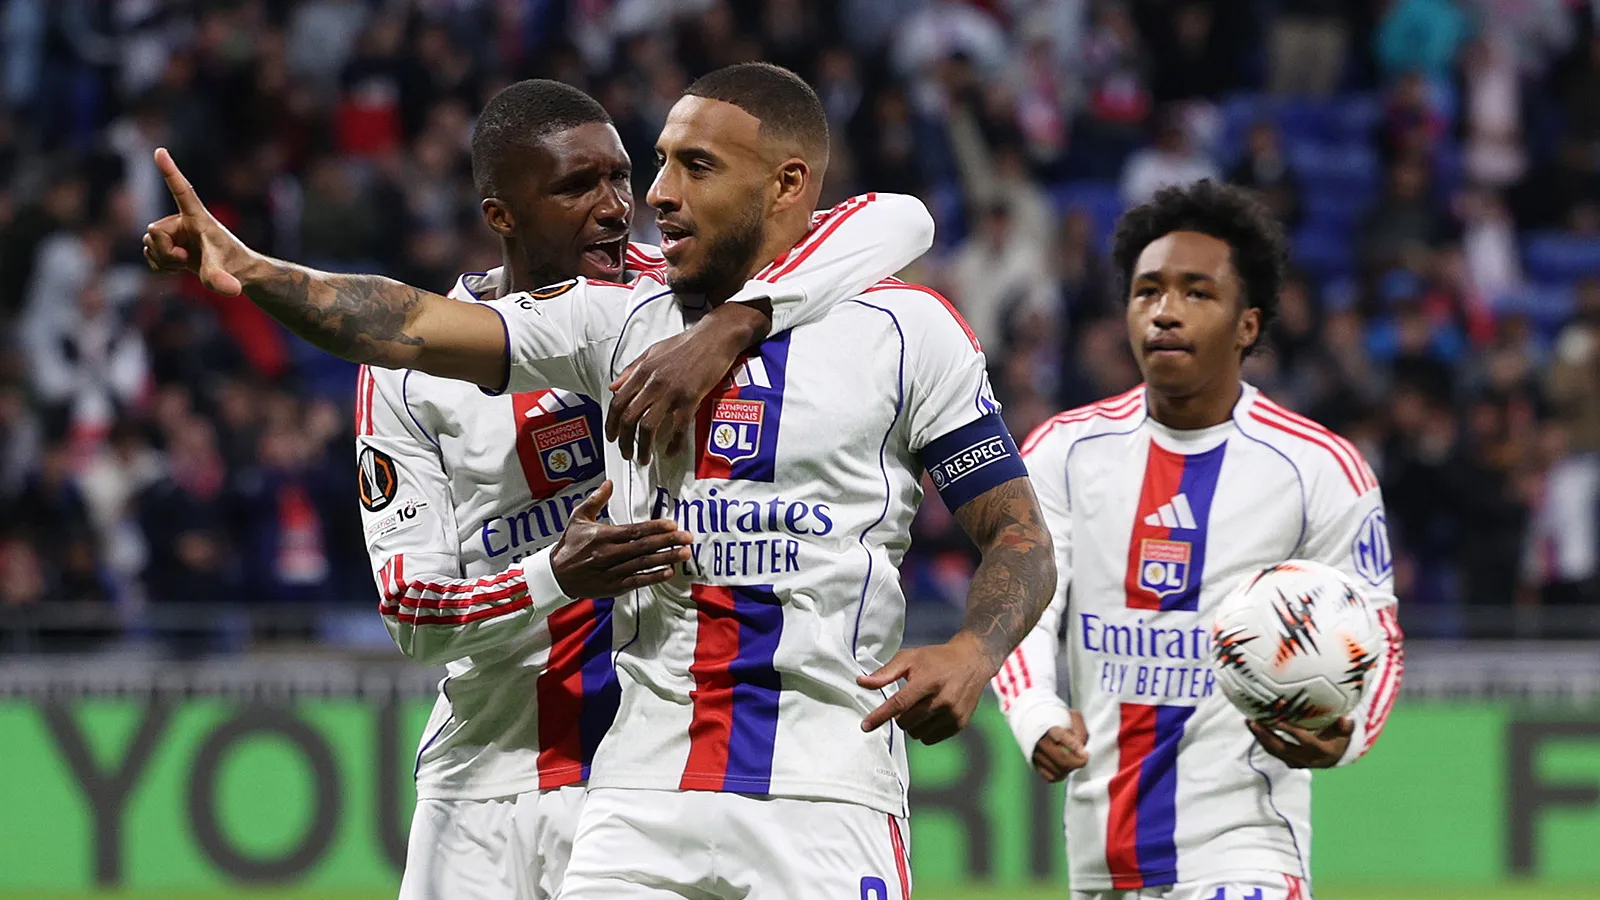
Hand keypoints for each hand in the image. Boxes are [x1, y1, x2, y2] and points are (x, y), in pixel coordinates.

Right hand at [143, 147, 250, 294]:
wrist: (235, 273)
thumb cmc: (234, 267)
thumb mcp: (225, 275)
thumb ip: (222, 281)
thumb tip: (232, 290)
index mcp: (197, 217)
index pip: (181, 190)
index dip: (170, 171)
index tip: (160, 151)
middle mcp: (182, 220)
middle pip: (152, 231)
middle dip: (164, 251)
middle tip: (184, 258)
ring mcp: (174, 231)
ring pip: (148, 243)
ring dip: (162, 259)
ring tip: (184, 261)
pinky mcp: (169, 244)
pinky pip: (149, 254)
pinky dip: (160, 266)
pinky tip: (177, 265)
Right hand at [549, 482, 692, 596]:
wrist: (556, 576)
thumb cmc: (570, 545)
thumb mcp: (578, 518)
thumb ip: (596, 500)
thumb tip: (609, 482)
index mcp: (602, 536)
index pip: (634, 531)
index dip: (655, 528)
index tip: (672, 524)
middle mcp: (608, 554)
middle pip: (643, 547)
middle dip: (668, 542)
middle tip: (687, 537)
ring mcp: (612, 572)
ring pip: (643, 564)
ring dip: (666, 559)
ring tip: (684, 553)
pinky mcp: (613, 587)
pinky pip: (637, 582)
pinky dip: (653, 578)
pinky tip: (669, 572)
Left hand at [606, 301, 769, 463]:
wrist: (714, 337)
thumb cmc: (686, 344)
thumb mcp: (652, 352)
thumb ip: (631, 370)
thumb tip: (613, 387)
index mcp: (642, 371)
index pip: (618, 402)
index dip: (611, 423)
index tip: (612, 437)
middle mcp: (653, 382)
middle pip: (629, 417)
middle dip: (624, 441)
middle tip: (626, 454)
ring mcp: (671, 391)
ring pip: (648, 426)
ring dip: (643, 447)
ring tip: (643, 458)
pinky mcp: (690, 398)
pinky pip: (678, 427)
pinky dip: (673, 444)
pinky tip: (670, 452)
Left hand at [858, 630, 994, 744]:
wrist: (972, 661)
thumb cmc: (936, 659)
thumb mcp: (910, 658)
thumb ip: (885, 673)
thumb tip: (861, 683)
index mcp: (927, 681)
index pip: (898, 704)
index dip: (880, 716)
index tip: (865, 726)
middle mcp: (942, 700)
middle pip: (905, 722)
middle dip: (899, 716)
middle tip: (907, 702)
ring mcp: (952, 714)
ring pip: (917, 734)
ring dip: (912, 725)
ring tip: (920, 707)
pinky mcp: (959, 723)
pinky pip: (930, 739)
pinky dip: (925, 730)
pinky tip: (931, 714)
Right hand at [1031, 710, 1088, 782]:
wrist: (1033, 720)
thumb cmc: (1057, 719)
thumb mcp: (1071, 716)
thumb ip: (1080, 730)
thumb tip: (1082, 748)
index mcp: (1050, 728)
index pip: (1062, 738)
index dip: (1076, 748)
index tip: (1086, 754)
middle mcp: (1041, 742)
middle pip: (1062, 759)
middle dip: (1077, 762)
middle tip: (1085, 759)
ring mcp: (1036, 754)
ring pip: (1058, 771)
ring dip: (1070, 769)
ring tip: (1074, 761)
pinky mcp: (1034, 764)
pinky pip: (1051, 777)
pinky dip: (1061, 775)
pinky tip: (1065, 768)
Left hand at [1248, 716, 1351, 768]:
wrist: (1334, 758)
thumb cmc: (1338, 740)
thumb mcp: (1345, 734)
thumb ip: (1345, 727)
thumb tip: (1345, 719)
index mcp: (1320, 751)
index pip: (1304, 741)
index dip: (1291, 731)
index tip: (1278, 719)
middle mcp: (1305, 758)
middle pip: (1282, 748)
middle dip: (1267, 736)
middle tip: (1254, 721)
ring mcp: (1295, 761)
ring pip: (1274, 751)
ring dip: (1260, 737)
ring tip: (1249, 722)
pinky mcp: (1288, 760)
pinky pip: (1273, 751)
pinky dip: (1263, 740)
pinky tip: (1254, 727)